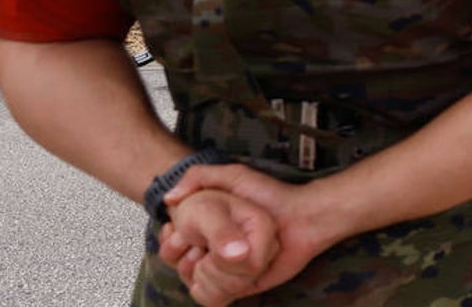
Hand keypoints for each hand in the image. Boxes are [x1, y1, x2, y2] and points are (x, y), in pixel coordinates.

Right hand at [162, 163, 334, 304]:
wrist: (301, 220)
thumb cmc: (270, 196)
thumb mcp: (234, 176)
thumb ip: (199, 177)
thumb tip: (170, 199)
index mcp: (208, 229)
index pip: (172, 243)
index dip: (170, 239)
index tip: (175, 229)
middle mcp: (212, 251)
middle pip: (176, 263)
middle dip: (179, 252)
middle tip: (196, 242)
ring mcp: (223, 270)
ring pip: (190, 281)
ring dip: (196, 268)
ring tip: (211, 252)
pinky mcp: (237, 286)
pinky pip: (211, 296)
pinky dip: (212, 286)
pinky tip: (224, 267)